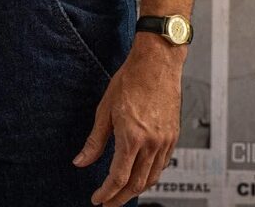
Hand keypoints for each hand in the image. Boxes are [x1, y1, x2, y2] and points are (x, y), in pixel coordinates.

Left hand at [73, 39, 183, 205]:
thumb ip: (95, 141)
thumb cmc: (131, 79)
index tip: (97, 199)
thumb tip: (81, 161)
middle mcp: (152, 142)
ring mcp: (166, 140)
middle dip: (120, 198)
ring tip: (122, 193)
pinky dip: (150, 175)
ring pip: (152, 177)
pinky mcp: (173, 136)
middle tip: (107, 203)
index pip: (118, 178)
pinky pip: (163, 164)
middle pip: (136, 184)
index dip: (106, 193)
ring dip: (136, 190)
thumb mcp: (105, 110)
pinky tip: (141, 174)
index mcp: (132, 137)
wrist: (158, 62)